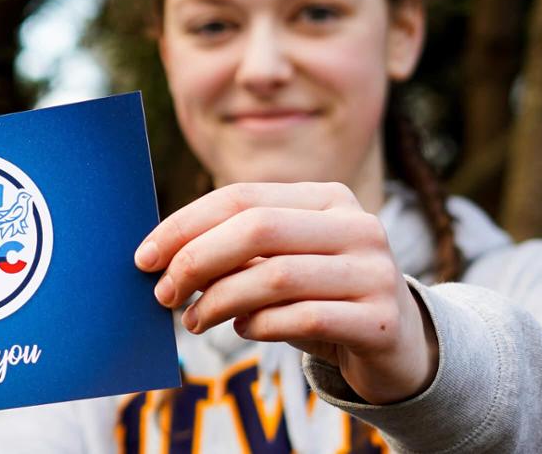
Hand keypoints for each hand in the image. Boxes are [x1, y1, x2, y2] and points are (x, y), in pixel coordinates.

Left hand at [136, 182, 436, 403]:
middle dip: (196, 260)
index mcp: (328, 198)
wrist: (396, 345)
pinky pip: (301, 319)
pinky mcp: (380, 320)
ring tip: (194, 320)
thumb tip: (162, 256)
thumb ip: (235, 250)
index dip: (184, 225)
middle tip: (164, 292)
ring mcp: (375, 272)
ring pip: (275, 277)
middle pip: (256, 229)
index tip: (144, 257)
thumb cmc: (320, 296)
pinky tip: (243, 329)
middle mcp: (358, 225)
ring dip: (218, 301)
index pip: (242, 197)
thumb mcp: (281, 262)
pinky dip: (258, 325)